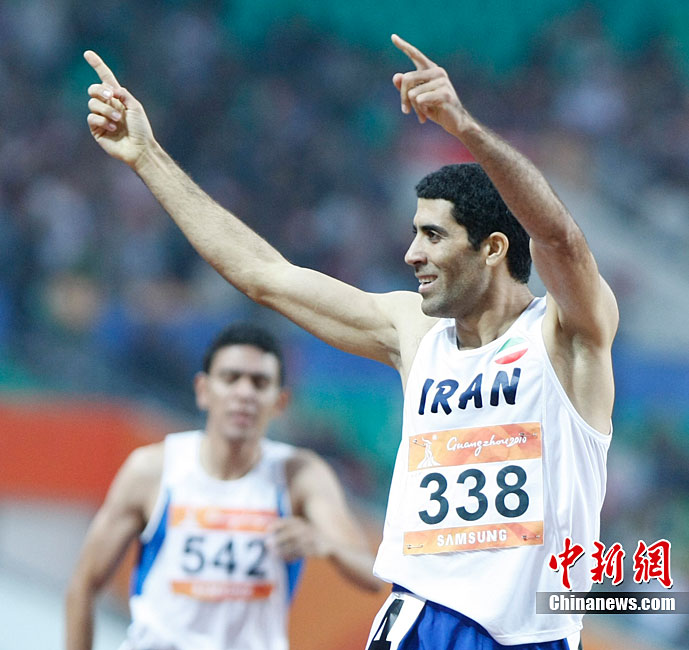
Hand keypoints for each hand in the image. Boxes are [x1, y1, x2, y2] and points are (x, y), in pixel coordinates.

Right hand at [84, 50, 154, 167]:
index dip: (97, 66)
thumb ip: (123, 94)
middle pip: (93, 89)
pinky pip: (92, 117)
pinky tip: (113, 128)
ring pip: (92, 104)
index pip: (105, 78)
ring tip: (118, 120)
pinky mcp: (96, 129)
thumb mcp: (135, 107)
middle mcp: (107, 106)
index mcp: (117, 98)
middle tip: (110, 96)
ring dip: (106, 110)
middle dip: (99, 90)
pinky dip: (103, 121)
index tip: (88, 53)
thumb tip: (110, 88)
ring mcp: (101, 117)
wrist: (140, 148)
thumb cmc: (141, 129)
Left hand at [268, 516, 329, 561]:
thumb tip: (266, 530)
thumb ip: (286, 528)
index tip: (267, 529)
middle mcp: (306, 529)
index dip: (277, 524)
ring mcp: (311, 539)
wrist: (329, 543)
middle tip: (267, 544)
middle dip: (279, 538)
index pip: (288, 521)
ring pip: (296, 545)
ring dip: (284, 549)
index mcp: (300, 522)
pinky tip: (284, 559)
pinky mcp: (315, 549)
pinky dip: (292, 557)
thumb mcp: (299, 527)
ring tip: (273, 554)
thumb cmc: (307, 535)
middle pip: (291, 533)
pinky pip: (302, 553)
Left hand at [391, 34, 472, 135]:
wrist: (454, 122)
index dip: (404, 46)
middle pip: (407, 79)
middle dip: (403, 98)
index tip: (393, 37)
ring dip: (414, 107)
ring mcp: (442, 81)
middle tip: (405, 111)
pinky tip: (427, 114)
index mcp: (430, 70)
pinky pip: (421, 99)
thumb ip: (406, 87)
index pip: (415, 55)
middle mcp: (437, 71)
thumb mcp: (416, 98)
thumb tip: (396, 76)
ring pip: (413, 93)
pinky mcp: (445, 93)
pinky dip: (421, 110)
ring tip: (422, 114)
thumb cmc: (434, 108)